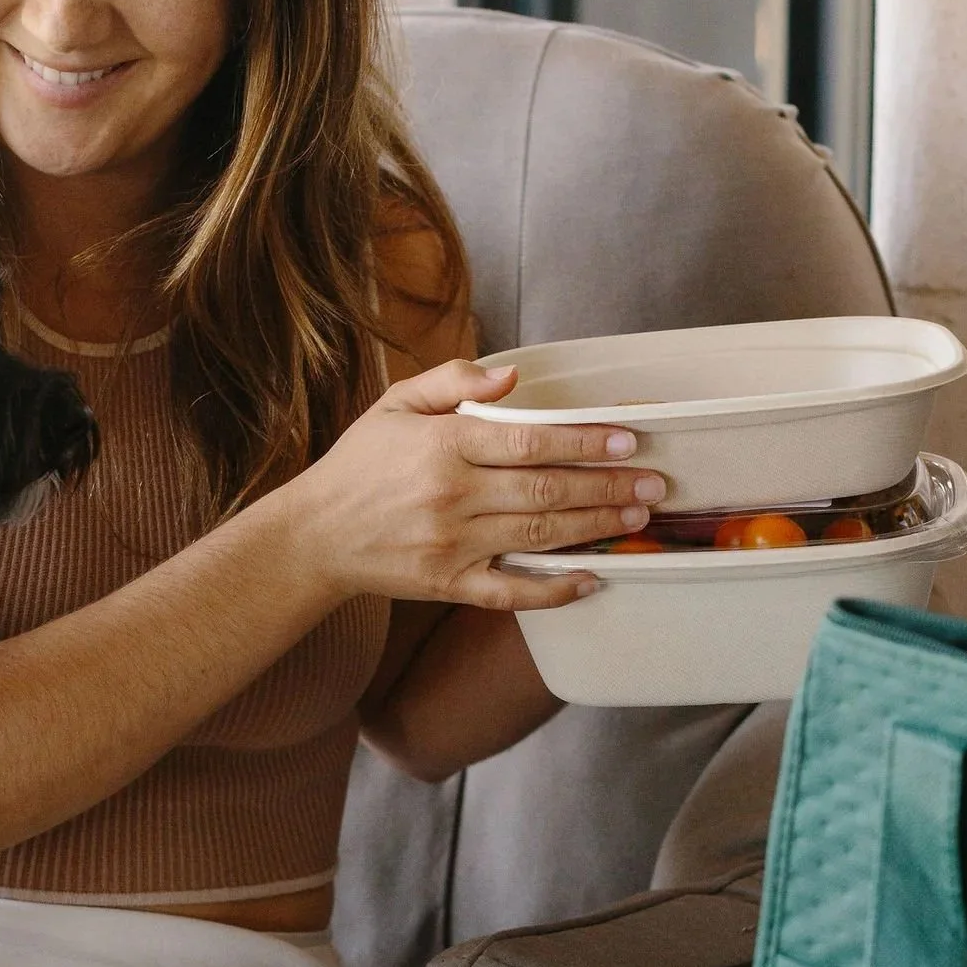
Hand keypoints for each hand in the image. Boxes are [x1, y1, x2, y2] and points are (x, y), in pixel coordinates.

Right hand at [290, 358, 665, 610]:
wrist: (314, 535)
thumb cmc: (360, 463)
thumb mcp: (397, 403)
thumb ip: (454, 380)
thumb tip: (513, 374)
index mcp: (444, 444)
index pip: (530, 441)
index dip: (584, 440)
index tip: (628, 438)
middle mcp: (452, 496)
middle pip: (545, 491)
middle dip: (606, 487)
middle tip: (652, 483)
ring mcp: (452, 546)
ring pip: (538, 537)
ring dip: (594, 528)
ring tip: (635, 517)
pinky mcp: (449, 585)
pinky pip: (511, 592)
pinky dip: (554, 589)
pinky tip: (592, 578)